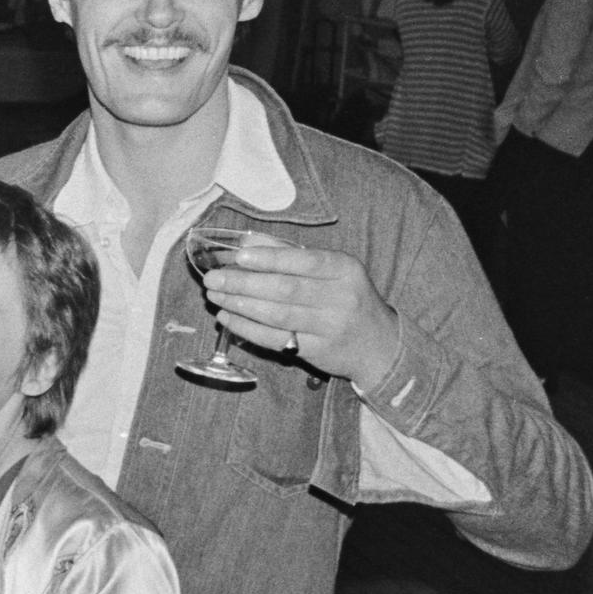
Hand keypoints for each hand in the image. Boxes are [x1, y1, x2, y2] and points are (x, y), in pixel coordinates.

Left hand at [201, 241, 401, 388]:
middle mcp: (340, 297)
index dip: (269, 259)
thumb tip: (247, 242)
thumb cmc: (348, 298)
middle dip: (243, 283)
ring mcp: (329, 327)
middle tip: (213, 278)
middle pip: (285, 289)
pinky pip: (274, 339)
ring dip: (240, 305)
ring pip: (277, 315)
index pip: (304, 261)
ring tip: (215, 296)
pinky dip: (246, 328)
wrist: (379, 344)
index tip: (238, 256)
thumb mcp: (332, 270)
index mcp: (344, 269)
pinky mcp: (316, 351)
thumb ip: (291, 254)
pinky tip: (227, 318)